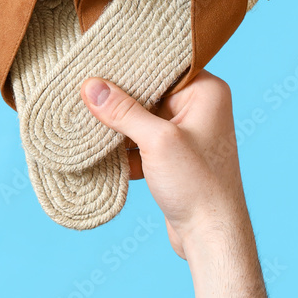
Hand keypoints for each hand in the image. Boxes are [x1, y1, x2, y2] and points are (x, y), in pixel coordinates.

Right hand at [81, 71, 267, 297]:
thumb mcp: (157, 141)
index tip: (98, 61)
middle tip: (85, 93)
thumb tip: (91, 86)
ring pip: (141, 117)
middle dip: (118, 99)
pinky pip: (141, 140)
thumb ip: (123, 111)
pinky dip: (123, 147)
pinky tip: (101, 151)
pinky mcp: (173, 155)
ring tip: (87, 122)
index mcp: (206, 91)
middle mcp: (199, 107)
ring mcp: (185, 132)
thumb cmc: (198, 186)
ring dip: (117, 126)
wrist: (211, 236)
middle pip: (147, 91)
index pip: (161, 64)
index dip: (130, 65)